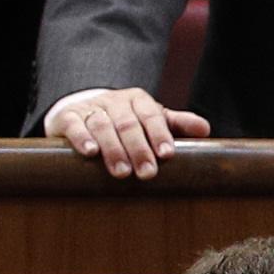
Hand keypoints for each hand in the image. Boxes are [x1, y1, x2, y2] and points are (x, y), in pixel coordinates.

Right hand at [46, 86, 211, 178]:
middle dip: (139, 149)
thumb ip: (175, 125)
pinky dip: (82, 137)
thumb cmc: (124, 121)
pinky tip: (90, 152)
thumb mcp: (150, 120)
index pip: (151, 114)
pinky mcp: (67, 117)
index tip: (167, 155)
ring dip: (113, 149)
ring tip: (122, 173)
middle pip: (128, 123)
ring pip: (102, 125)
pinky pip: (74, 124)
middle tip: (148, 173)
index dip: (159, 134)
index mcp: (137, 100)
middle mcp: (114, 101)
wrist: (81, 110)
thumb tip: (206, 130)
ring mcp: (90, 108)